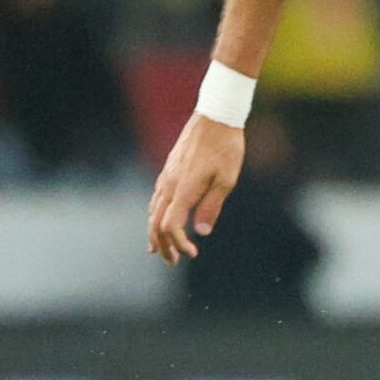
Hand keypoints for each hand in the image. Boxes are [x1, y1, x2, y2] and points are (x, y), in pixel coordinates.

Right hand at [147, 114, 245, 262]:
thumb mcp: (226, 179)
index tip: (193, 254)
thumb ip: (212, 205)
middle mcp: (169, 185)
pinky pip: (156, 199)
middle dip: (163, 245)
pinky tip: (161, 221)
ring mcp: (166, 176)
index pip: (170, 226)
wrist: (215, 117)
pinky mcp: (168, 170)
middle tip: (173, 262)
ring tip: (160, 249)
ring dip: (157, 232)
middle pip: (156, 223)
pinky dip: (156, 216)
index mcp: (183, 189)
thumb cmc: (226, 148)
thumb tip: (201, 231)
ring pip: (153, 211)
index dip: (178, 243)